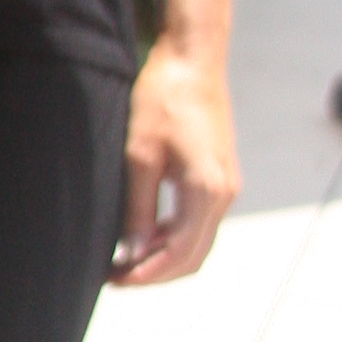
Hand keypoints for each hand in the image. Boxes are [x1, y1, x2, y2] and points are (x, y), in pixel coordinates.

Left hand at [113, 34, 237, 285]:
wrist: (192, 61)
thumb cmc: (163, 99)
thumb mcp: (139, 155)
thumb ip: (137, 208)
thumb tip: (133, 253)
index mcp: (206, 190)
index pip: (180, 253)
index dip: (147, 274)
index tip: (115, 280)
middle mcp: (224, 193)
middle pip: (194, 256)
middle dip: (156, 273)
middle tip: (116, 277)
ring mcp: (226, 185)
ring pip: (199, 242)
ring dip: (165, 257)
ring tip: (125, 258)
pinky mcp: (220, 176)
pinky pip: (200, 223)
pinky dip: (174, 238)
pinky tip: (143, 234)